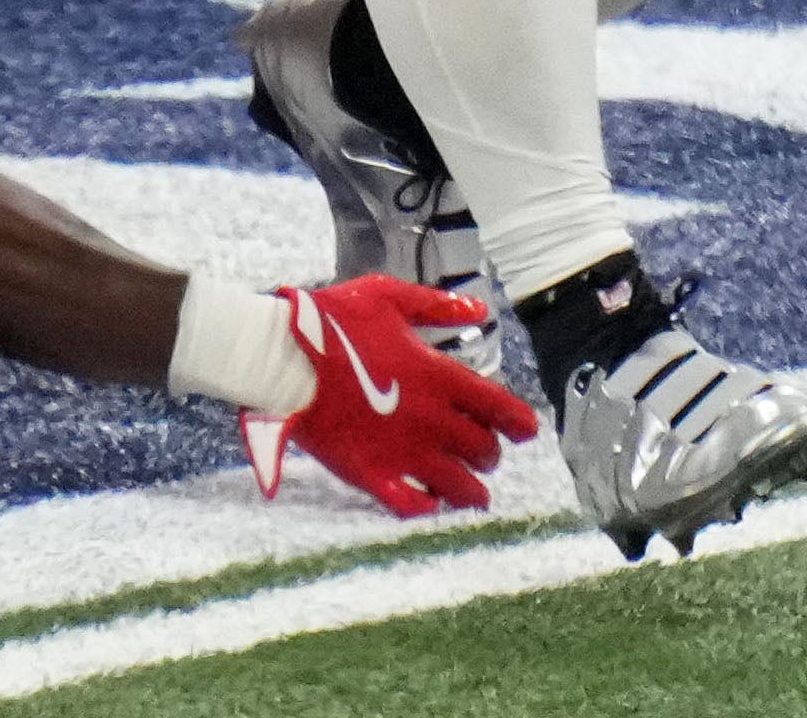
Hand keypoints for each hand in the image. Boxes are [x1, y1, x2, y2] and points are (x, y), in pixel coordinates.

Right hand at [241, 278, 543, 517]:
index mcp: (439, 377)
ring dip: (471, 490)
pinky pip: (413, 507)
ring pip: (459, 488)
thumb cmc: (333, 323)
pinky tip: (428, 501)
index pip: (502, 410)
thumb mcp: (389, 298)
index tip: (525, 430)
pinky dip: (427, 507)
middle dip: (489, 453)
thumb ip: (438, 307)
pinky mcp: (373, 475)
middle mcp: (431, 421)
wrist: (281, 359)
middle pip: (483, 452)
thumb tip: (479, 310)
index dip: (522, 424)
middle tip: (483, 451)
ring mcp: (403, 453)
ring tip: (470, 491)